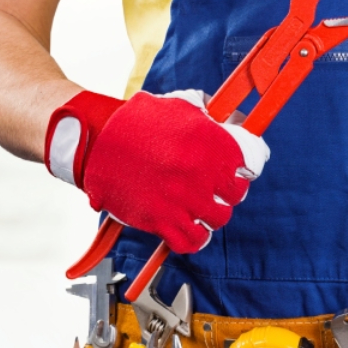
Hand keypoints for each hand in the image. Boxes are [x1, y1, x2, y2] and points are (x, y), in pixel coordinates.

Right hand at [44, 90, 268, 253]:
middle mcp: (199, 172)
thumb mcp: (178, 106)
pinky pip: (192, 241)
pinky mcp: (160, 220)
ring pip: (218, 219)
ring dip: (211, 214)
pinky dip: (194, 237)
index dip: (244, 168)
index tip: (237, 171)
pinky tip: (190, 227)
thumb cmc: (135, 122)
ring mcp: (181, 199)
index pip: (250, 164)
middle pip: (236, 195)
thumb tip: (236, 123)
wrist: (97, 142)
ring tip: (199, 206)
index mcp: (209, 141)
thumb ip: (210, 116)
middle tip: (214, 188)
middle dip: (226, 191)